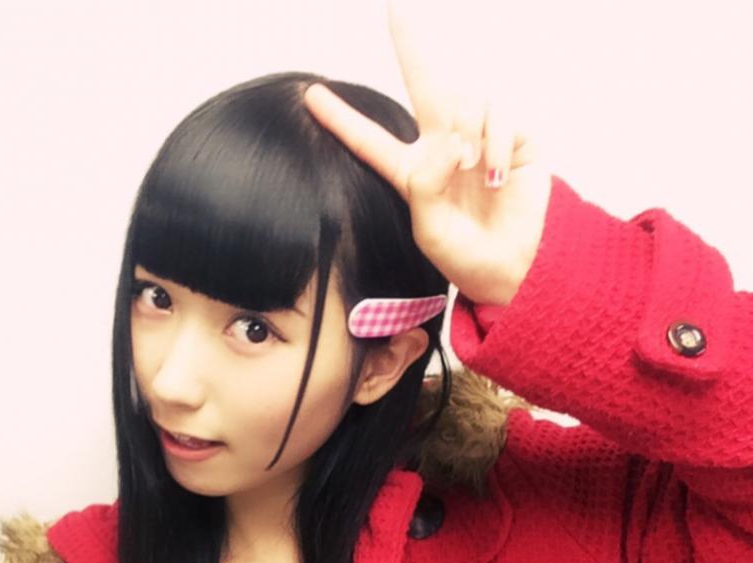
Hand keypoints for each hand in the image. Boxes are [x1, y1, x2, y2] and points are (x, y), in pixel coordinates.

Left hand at [302, 0, 552, 306]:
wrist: (511, 271)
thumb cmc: (464, 258)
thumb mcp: (429, 229)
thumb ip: (427, 184)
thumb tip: (450, 139)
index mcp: (413, 172)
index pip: (371, 141)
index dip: (342, 120)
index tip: (311, 96)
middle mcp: (445, 147)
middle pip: (425, 85)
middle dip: (411, 45)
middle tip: (396, 8)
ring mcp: (481, 139)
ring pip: (466, 102)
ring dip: (467, 132)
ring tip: (473, 170)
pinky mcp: (516, 138)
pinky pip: (500, 116)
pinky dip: (496, 142)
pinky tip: (496, 175)